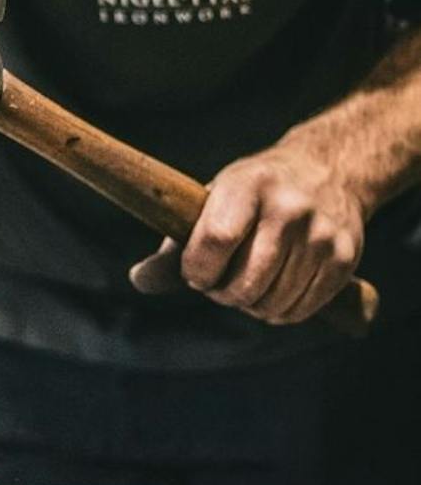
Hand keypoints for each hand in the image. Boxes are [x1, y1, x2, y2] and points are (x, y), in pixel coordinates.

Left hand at [129, 143, 366, 324]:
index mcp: (248, 185)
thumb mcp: (211, 202)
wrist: (328, 171)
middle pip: (245, 282)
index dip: (198, 270)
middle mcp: (289, 208)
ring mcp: (322, 234)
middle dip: (221, 294)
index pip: (215, 240)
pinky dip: (277, 312)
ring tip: (245, 283)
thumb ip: (174, 246)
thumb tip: (138, 281)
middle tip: (218, 283)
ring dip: (249, 305)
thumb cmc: (251, 193)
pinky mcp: (346, 259)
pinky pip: (299, 310)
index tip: (195, 274)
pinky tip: (272, 290)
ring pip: (271, 302)